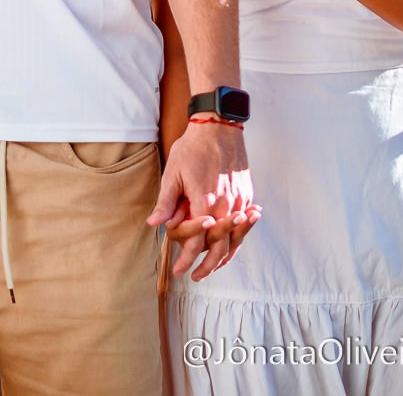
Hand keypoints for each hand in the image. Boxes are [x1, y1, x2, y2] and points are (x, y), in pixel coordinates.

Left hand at [147, 120, 256, 279]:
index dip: (187, 259)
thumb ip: (167, 202)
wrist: (219, 126)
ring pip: (236, 238)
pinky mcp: (246, 193)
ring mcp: (239, 199)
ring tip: (214, 266)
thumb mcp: (174, 172)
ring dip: (225, 256)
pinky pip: (244, 223)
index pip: (197, 241)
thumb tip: (155, 224)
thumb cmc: (193, 148)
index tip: (179, 270)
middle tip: (197, 277)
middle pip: (221, 247)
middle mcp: (226, 204)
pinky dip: (237, 238)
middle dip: (208, 266)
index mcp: (205, 201)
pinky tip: (229, 244)